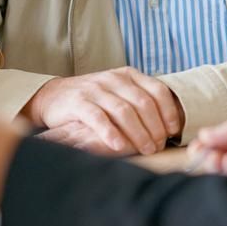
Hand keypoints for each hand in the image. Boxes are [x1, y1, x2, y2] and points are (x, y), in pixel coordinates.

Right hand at [22, 67, 182, 155]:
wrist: (54, 96)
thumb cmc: (93, 100)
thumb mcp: (118, 93)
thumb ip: (139, 102)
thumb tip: (169, 128)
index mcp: (128, 75)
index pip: (158, 90)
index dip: (169, 112)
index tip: (173, 131)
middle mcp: (114, 78)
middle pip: (143, 103)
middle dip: (155, 128)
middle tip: (159, 146)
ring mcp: (95, 89)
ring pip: (124, 111)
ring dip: (138, 133)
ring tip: (146, 150)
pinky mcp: (78, 102)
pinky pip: (98, 118)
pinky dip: (111, 133)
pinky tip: (119, 146)